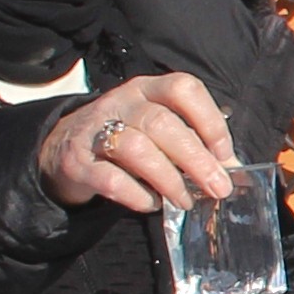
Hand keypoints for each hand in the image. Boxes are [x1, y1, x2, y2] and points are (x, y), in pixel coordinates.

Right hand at [39, 72, 238, 215]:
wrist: (62, 148)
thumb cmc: (125, 139)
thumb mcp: (158, 131)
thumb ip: (192, 144)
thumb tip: (232, 170)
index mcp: (147, 89)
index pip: (183, 88)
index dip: (209, 120)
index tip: (225, 154)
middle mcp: (121, 103)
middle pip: (162, 123)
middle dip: (196, 159)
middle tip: (218, 188)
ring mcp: (95, 129)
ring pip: (136, 147)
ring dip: (168, 179)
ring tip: (184, 200)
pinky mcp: (77, 162)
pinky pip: (110, 179)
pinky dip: (136, 195)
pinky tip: (151, 204)